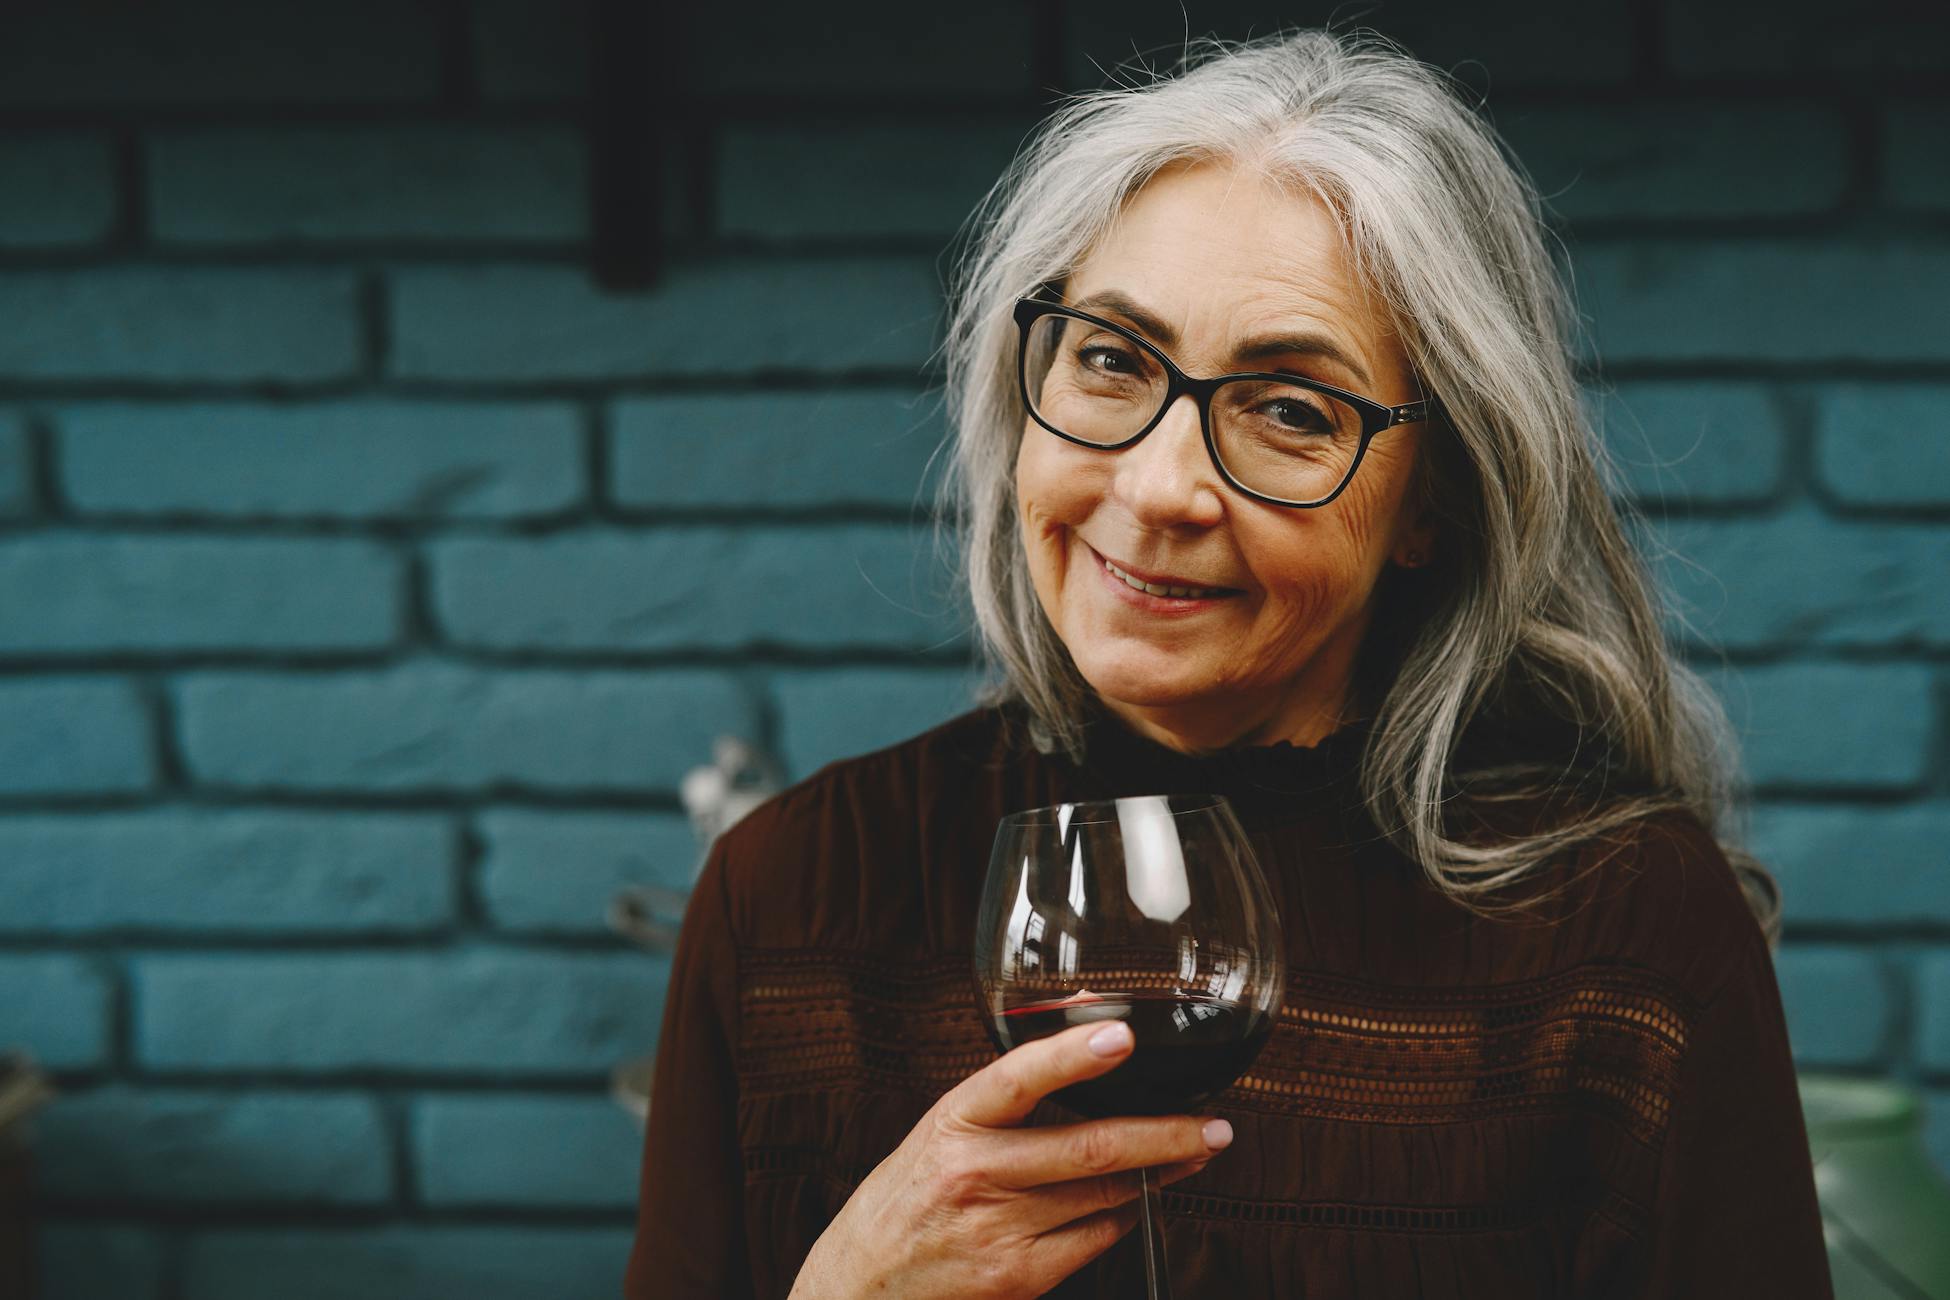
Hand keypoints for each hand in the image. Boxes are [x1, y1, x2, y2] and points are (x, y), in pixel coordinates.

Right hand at [787, 1018, 1235, 1298]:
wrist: (858, 1284)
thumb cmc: (908, 1197)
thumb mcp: (942, 1130)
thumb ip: (1005, 1101)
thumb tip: (1088, 1048)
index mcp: (954, 1121)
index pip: (1017, 1077)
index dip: (1072, 1055)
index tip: (1120, 1036)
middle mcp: (975, 1172)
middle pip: (1090, 1148)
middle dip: (1167, 1136)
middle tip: (1214, 1124)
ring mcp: (997, 1230)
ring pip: (1105, 1195)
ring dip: (1160, 1175)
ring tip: (1192, 1154)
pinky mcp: (1016, 1277)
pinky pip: (1095, 1239)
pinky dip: (1125, 1216)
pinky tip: (1137, 1199)